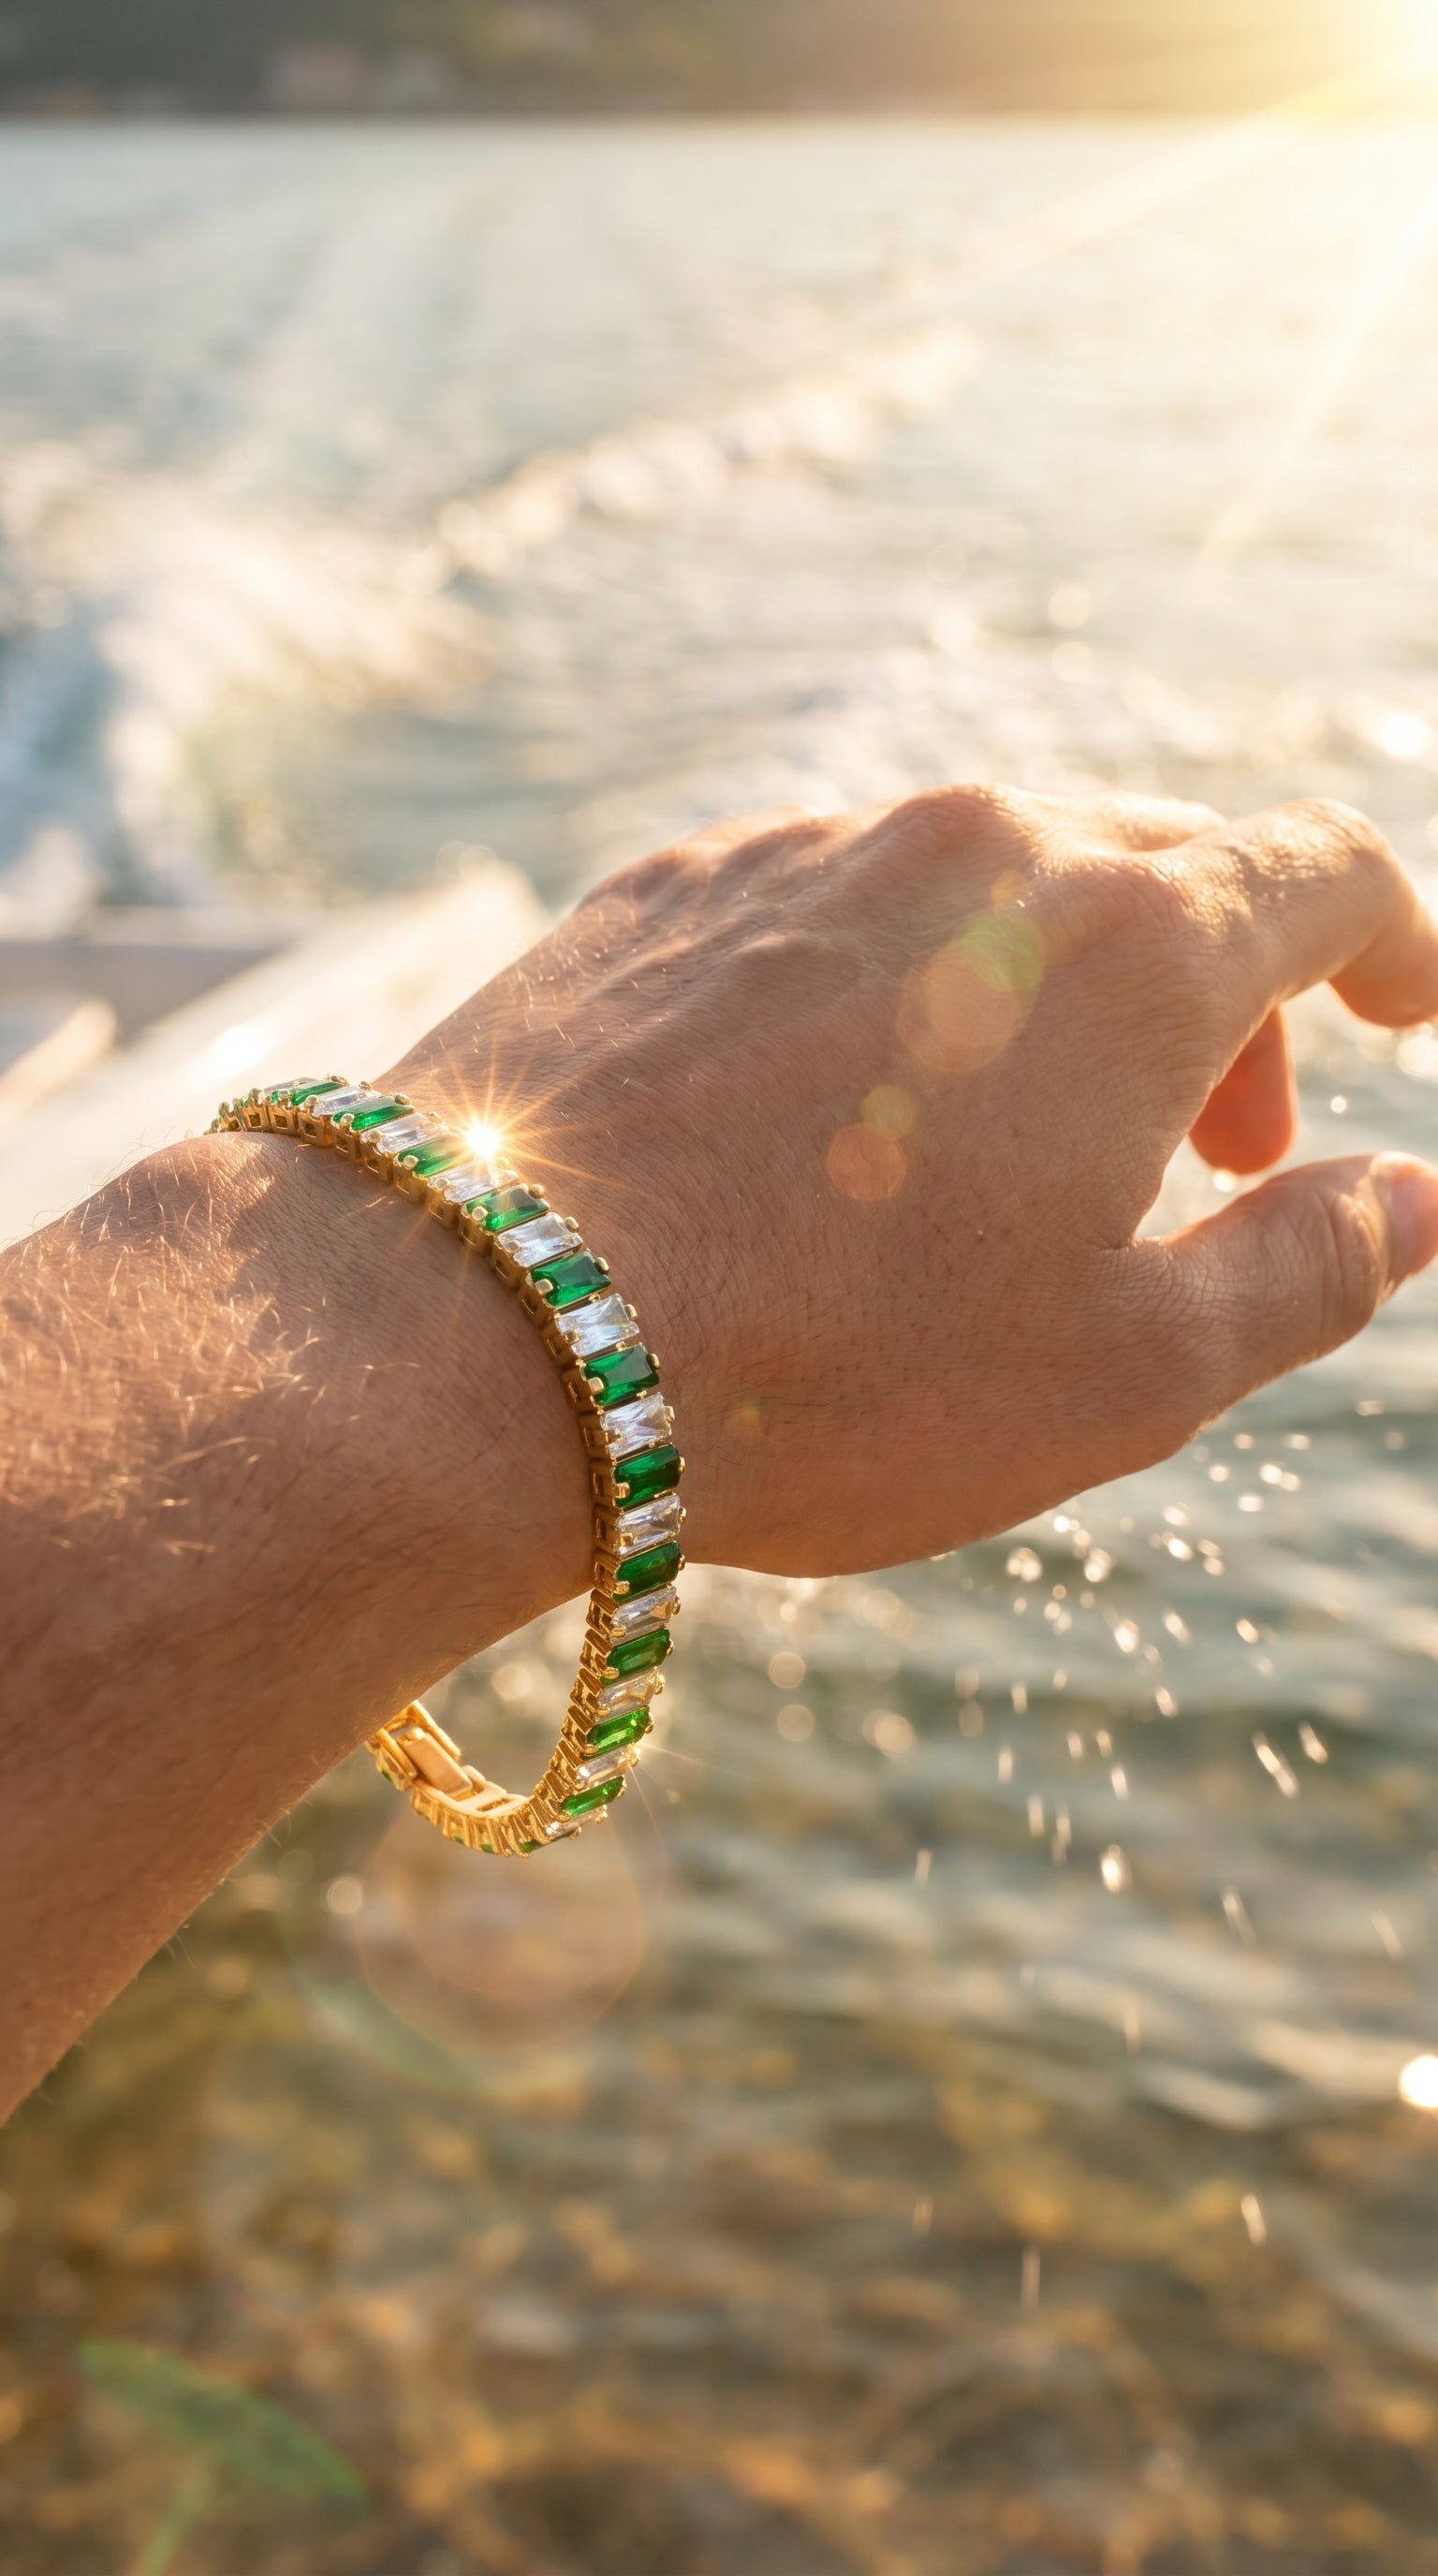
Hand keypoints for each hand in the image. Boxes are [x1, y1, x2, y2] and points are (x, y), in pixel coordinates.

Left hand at [390, 785, 1437, 1574]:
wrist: (472, 1331)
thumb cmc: (829, 1377)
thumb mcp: (1128, 1371)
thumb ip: (1308, 1268)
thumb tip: (1419, 1196)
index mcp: (1128, 943)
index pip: (1324, 867)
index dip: (1390, 937)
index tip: (1400, 1015)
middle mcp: (971, 846)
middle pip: (1160, 873)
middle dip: (1222, 1005)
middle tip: (1213, 1159)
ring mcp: (800, 850)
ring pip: (985, 883)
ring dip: (1048, 998)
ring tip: (1008, 1156)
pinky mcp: (662, 890)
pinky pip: (829, 906)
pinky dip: (890, 988)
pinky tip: (828, 1121)